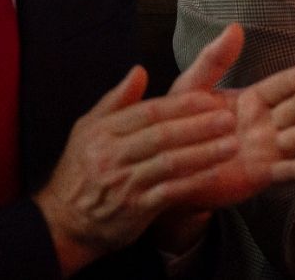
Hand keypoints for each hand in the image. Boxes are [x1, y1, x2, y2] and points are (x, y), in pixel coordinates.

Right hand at [33, 67, 239, 274]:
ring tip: (231, 144)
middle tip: (229, 118)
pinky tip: (215, 172)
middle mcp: (112, 156)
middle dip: (199, 127)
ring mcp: (124, 183)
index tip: (209, 98)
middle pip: (163, 136)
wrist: (63, 222)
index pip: (149, 112)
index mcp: (104, 132)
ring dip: (204, 153)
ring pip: (170, 164)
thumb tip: (139, 71)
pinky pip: (170, 192)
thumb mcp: (88, 129)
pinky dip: (193, 182)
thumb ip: (117, 100)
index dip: (182, 105)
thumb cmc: (82, 170)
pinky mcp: (135, 209)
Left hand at [165, 24, 294, 207]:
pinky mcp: (263, 175)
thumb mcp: (193, 88)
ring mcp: (268, 150)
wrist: (169, 168)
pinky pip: (289, 171)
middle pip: (293, 110)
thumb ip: (214, 60)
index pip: (278, 87)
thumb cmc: (180, 125)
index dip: (291, 80)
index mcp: (252, 100)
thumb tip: (235, 26)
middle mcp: (266, 123)